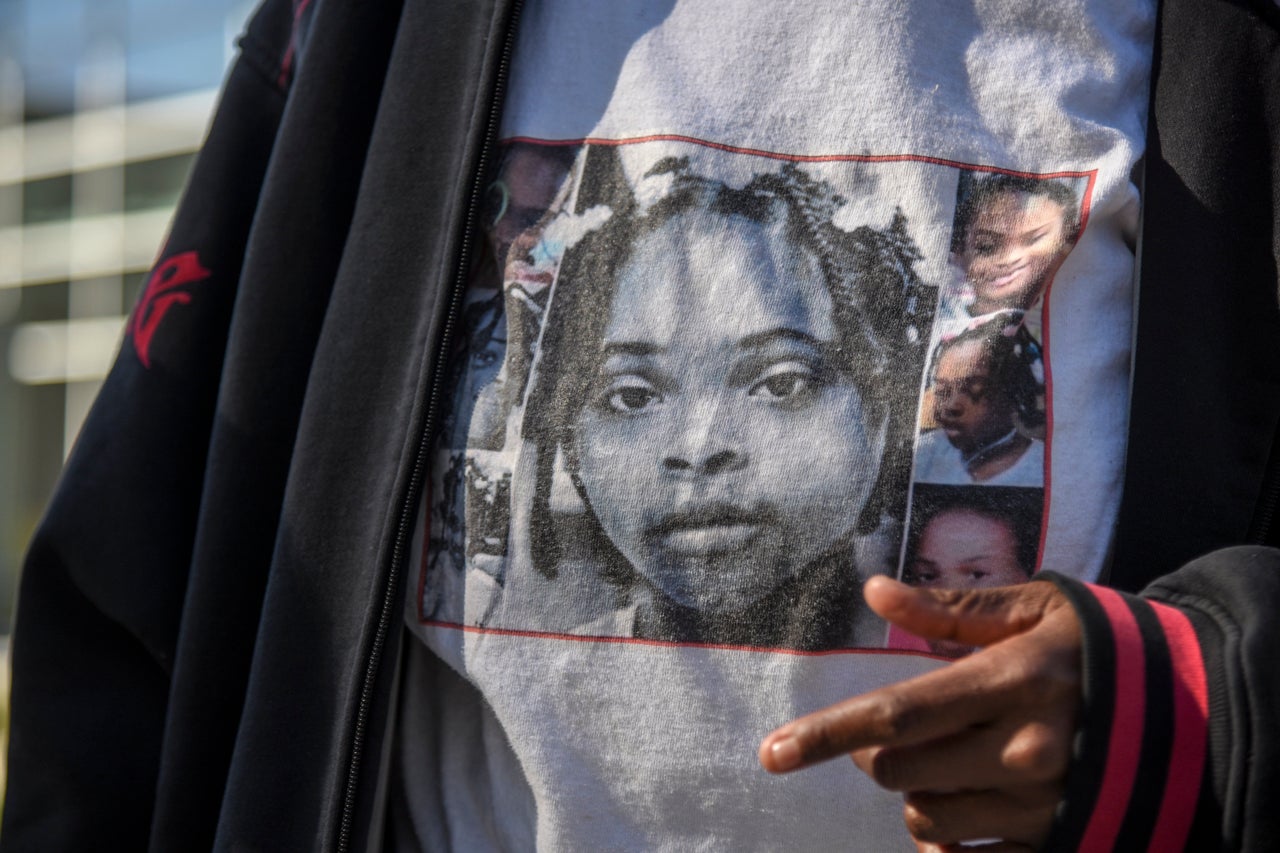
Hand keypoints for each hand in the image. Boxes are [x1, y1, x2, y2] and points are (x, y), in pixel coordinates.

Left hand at [758, 576, 1081, 850]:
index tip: (772, 752)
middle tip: (908, 729)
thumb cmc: (1100, 648)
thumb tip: (875, 589)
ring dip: (917, 791)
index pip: (897, 714)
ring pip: (927, 817)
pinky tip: (959, 812)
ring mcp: (1043, 805)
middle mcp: (1025, 749)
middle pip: (897, 771)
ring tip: (953, 760)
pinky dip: (946, 844)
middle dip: (880, 751)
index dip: (826, 735)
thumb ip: (950, 607)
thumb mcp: (1034, 609)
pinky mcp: (1058, 844)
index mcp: (1012, 680)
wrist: (1198, 708)